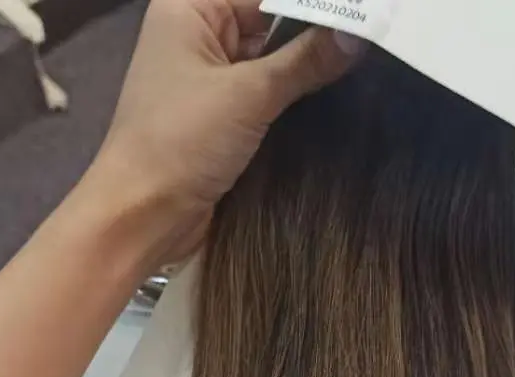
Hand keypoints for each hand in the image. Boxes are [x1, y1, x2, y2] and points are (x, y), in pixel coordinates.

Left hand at [82, 0, 363, 264]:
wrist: (142, 217)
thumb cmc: (179, 143)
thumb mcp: (248, 94)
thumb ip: (305, 60)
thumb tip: (358, 31)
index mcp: (190, 8)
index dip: (314, 6)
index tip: (365, 14)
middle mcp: (198, 36)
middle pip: (271, 21)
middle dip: (315, 32)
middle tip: (371, 39)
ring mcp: (210, 81)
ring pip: (272, 60)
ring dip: (309, 69)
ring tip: (363, 66)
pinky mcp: (222, 120)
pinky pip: (267, 96)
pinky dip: (294, 99)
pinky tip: (333, 100)